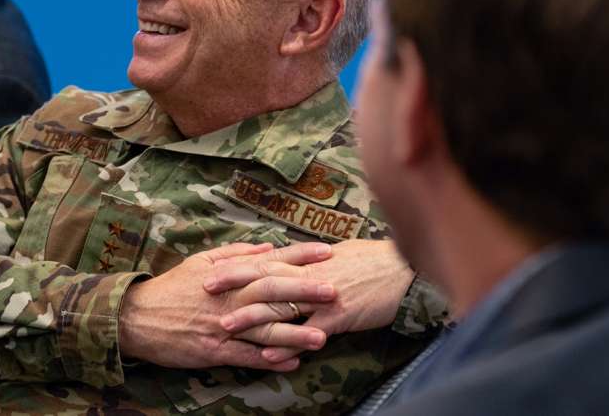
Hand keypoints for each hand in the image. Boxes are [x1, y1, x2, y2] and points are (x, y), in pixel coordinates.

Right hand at [118, 241, 335, 371]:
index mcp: (228, 275)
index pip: (269, 261)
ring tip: (322, 337)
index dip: (298, 257)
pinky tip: (292, 363)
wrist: (137, 317)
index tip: (326, 252)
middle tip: (335, 291)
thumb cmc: (171, 289)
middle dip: (304, 292)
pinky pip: (247, 356)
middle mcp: (229, 298)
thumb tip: (268, 247)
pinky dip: (270, 360)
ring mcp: (222, 326)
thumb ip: (237, 255)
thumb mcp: (201, 262)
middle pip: (272, 293)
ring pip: (263, 329)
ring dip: (294, 334)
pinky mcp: (214, 350)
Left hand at [207, 239, 414, 362]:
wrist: (405, 271)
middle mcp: (310, 275)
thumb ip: (310, 261)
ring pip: (281, 306)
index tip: (210, 267)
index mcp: (308, 260)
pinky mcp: (338, 316)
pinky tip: (269, 354)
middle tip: (204, 289)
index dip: (237, 264)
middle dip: (233, 284)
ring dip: (252, 317)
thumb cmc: (372, 261)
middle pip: (264, 278)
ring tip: (226, 326)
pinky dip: (288, 343)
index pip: (265, 260)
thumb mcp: (337, 255)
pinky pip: (308, 332)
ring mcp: (323, 296)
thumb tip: (290, 259)